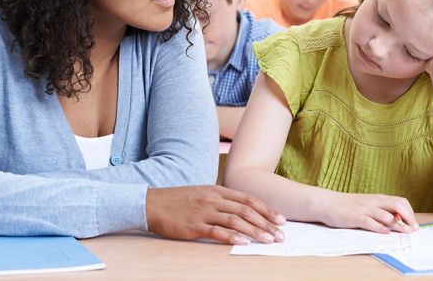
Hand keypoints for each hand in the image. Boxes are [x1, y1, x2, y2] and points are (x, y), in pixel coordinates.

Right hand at [145, 185, 285, 243]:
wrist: (151, 203)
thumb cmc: (178, 201)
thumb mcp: (202, 194)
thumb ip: (221, 200)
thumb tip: (241, 211)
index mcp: (217, 190)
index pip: (248, 199)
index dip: (266, 209)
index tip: (281, 219)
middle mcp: (213, 199)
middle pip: (246, 211)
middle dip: (266, 223)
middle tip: (280, 234)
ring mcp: (204, 212)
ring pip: (236, 221)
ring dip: (255, 231)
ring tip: (269, 240)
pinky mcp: (194, 226)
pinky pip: (216, 231)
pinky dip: (232, 237)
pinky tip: (244, 242)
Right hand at [320, 192, 417, 233]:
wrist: (328, 203)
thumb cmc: (348, 206)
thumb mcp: (367, 205)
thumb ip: (381, 210)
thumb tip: (398, 221)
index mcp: (378, 198)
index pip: (401, 201)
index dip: (410, 213)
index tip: (414, 224)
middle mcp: (374, 202)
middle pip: (398, 205)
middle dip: (409, 218)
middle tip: (412, 230)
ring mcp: (365, 209)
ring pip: (387, 214)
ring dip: (398, 224)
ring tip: (404, 232)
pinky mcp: (355, 217)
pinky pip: (371, 222)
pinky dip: (380, 228)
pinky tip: (385, 232)